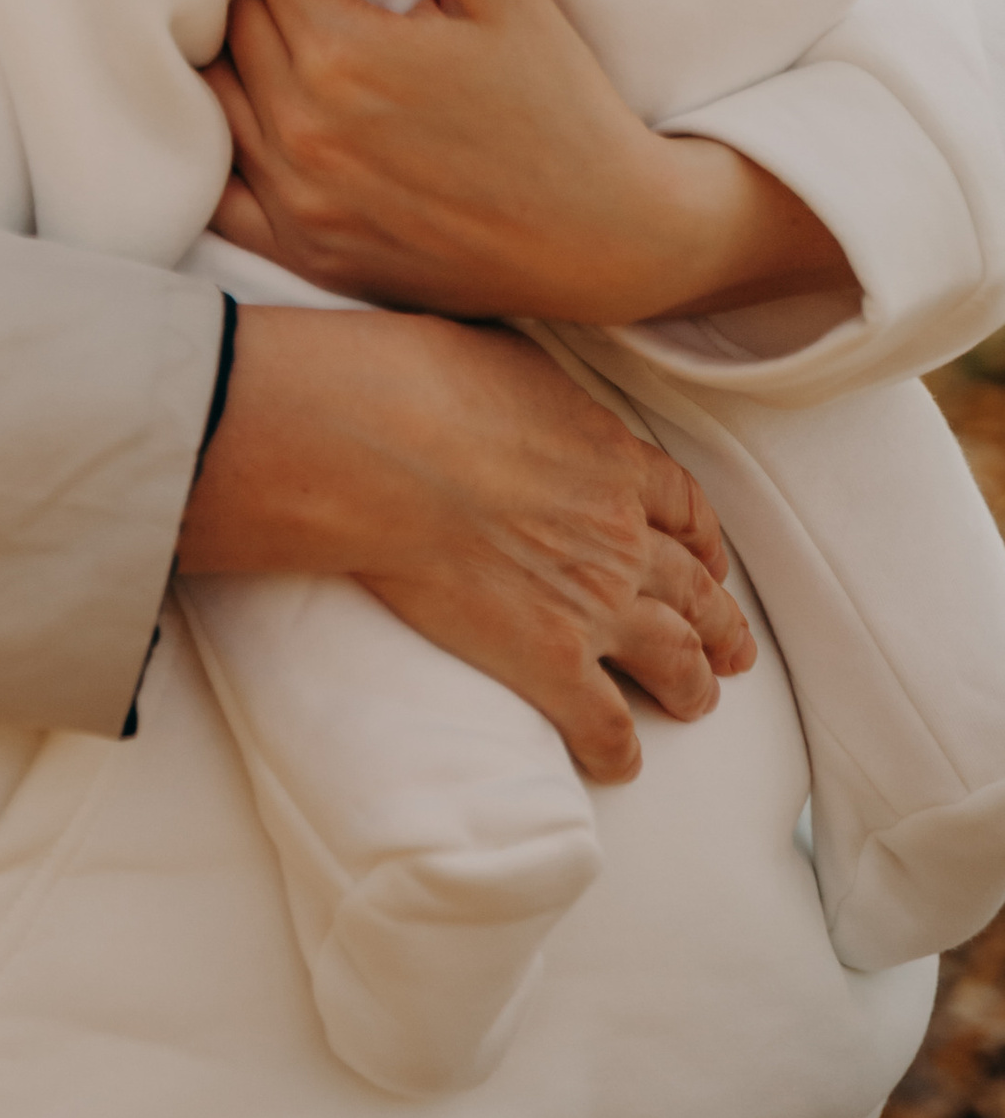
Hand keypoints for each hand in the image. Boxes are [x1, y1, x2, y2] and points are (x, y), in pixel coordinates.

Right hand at [177, 307, 754, 781]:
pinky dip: (620, 749)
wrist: (385, 445)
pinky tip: (622, 762)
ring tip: (698, 703)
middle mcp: (621, 537)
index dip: (704, 540)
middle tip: (733, 649)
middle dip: (720, 624)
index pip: (682, 507)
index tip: (709, 560)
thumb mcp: (506, 355)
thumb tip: (529, 394)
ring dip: (694, 685)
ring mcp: (593, 603)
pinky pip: (605, 723)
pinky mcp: (548, 659)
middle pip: (695, 591)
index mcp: (613, 459)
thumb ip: (542, 392)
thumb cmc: (425, 383)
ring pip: (674, 658)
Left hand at [204, 0, 856, 323]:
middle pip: (236, 22)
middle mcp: (306, 126)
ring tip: (279, 37)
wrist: (604, 235)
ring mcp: (301, 197)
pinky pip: (222, 191)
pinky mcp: (307, 252)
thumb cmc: (560, 104)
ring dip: (237, 56)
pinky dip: (225, 146)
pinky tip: (257, 116)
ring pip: (219, 95)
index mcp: (346, 51)